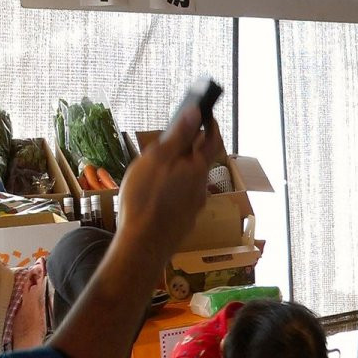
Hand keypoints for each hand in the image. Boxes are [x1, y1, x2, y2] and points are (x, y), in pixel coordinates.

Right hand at [116, 106, 223, 266]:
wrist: (144, 244)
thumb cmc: (145, 198)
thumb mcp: (157, 159)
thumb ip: (178, 136)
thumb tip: (195, 112)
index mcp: (197, 168)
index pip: (213, 140)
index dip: (211, 125)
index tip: (205, 114)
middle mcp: (201, 185)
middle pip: (200, 161)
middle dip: (189, 148)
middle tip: (172, 140)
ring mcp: (195, 205)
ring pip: (190, 180)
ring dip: (179, 170)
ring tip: (156, 169)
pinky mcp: (185, 220)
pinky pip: (182, 198)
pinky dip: (174, 189)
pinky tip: (156, 194)